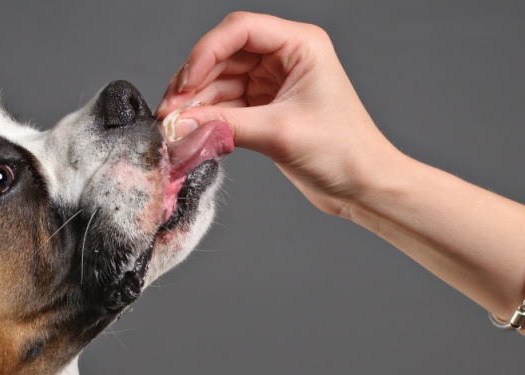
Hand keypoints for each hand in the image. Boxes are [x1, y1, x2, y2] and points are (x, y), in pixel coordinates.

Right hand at [155, 12, 399, 215]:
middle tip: (170, 112)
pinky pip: (226, 103)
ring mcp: (274, 82)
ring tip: (175, 126)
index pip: (240, 30)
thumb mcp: (278, 133)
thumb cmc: (343, 151)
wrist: (363, 186)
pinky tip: (192, 131)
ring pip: (220, 80)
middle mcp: (285, 57)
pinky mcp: (265, 107)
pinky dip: (208, 117)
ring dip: (196, 102)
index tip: (184, 84)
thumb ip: (224, 125)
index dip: (205, 52)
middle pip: (223, 55)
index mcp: (300, 45)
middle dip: (194, 82)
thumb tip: (178, 125)